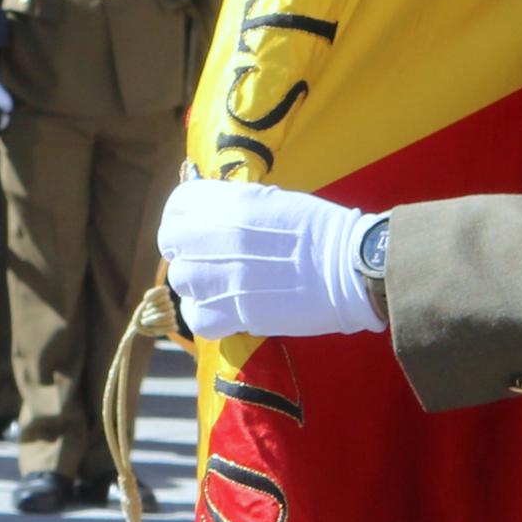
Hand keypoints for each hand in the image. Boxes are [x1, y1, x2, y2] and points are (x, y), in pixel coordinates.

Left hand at [160, 176, 385, 338]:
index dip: (183, 218)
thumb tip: (214, 216)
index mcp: (228, 202)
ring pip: (181, 282)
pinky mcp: (230, 312)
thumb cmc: (323, 230)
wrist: (350, 267)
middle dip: (187, 252)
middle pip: (171, 243)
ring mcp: (218, 275)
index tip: (196, 230)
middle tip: (210, 262)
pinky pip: (197, 319)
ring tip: (223, 289)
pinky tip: (228, 313)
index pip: (177, 204)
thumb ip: (235, 208)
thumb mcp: (273, 202)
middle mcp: (214, 235)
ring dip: (198, 286)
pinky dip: (208, 318)